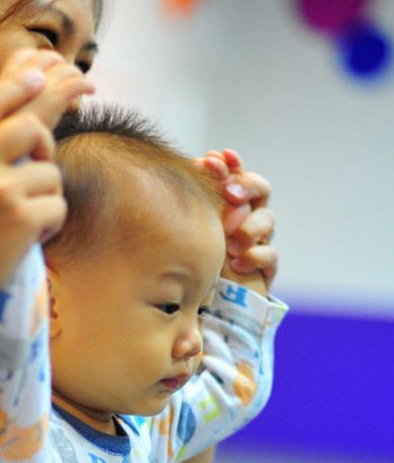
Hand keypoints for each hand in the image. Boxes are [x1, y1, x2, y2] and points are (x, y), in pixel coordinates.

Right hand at [0, 50, 93, 321]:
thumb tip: (4, 126)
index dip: (17, 83)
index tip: (41, 71)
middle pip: (30, 126)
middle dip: (49, 138)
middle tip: (61, 136)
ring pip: (50, 171)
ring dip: (46, 197)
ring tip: (23, 223)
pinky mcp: (20, 219)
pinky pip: (57, 207)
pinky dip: (49, 226)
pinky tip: (28, 241)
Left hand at [196, 148, 277, 290]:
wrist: (205, 306)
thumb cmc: (193, 263)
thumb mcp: (197, 228)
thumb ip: (203, 200)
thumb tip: (199, 163)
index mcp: (228, 206)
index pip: (237, 176)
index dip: (232, 165)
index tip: (217, 156)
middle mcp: (246, 219)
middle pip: (261, 189)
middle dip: (247, 186)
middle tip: (231, 195)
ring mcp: (258, 242)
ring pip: (267, 220)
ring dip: (248, 227)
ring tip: (229, 243)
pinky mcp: (266, 268)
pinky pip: (269, 255)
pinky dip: (254, 257)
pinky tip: (237, 263)